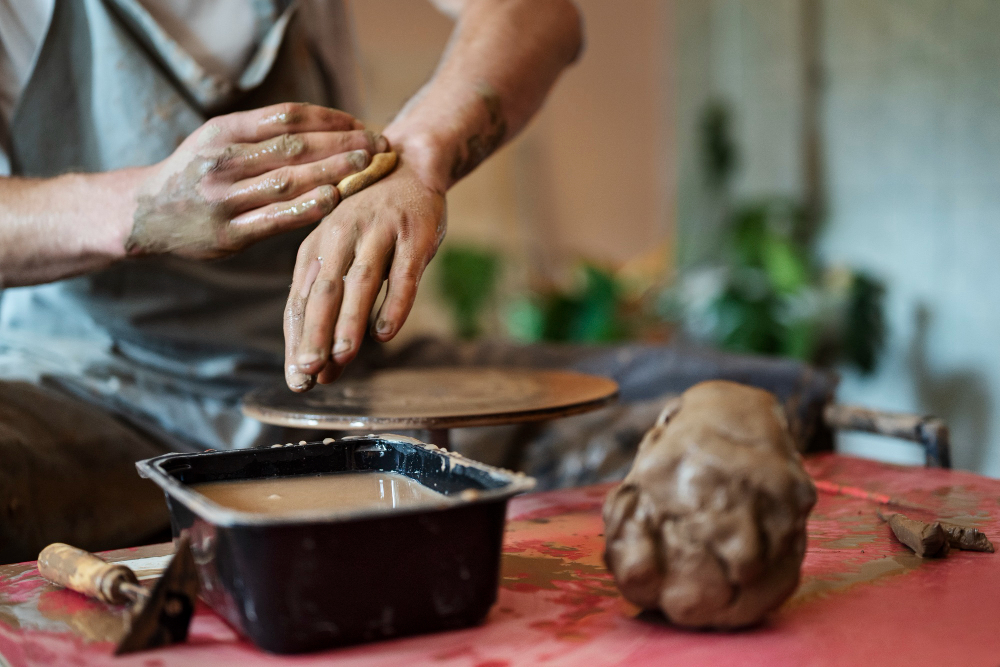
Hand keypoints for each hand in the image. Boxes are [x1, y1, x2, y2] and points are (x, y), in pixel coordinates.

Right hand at [126, 103, 388, 257]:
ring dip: (332, 172)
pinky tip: (334, 200)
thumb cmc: (195, 172)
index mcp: (224, 131)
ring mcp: (224, 199)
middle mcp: (223, 161)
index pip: (287, 117)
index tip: (361, 125)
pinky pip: (275, 220)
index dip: (329, 119)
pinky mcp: (228, 235)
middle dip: (342, 145)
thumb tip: (329, 128)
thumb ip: (262, 133)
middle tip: (378, 145)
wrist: (142, 213)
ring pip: (288, 181)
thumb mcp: (217, 138)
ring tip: (366, 167)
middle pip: (295, 147)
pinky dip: (306, 208)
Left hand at [284, 161, 445, 390]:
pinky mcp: (413, 235)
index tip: (296, 381)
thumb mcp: (341, 253)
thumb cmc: (371, 222)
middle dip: (313, 335)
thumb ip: (331, 305)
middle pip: (323, 293)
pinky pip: (403, 274)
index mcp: (316, 247)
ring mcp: (378, 234)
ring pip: (359, 282)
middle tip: (307, 373)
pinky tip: (386, 332)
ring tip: (341, 357)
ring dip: (348, 321)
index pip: (300, 301)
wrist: (410, 164)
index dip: (296, 342)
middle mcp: (340, 237)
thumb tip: (321, 368)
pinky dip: (394, 303)